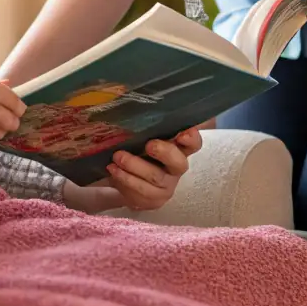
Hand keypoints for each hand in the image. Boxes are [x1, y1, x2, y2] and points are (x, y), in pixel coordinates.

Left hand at [64, 127, 204, 212]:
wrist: (128, 180)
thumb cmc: (139, 151)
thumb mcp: (144, 137)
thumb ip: (146, 126)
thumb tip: (130, 104)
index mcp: (179, 149)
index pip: (194, 144)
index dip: (191, 139)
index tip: (183, 133)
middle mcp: (176, 169)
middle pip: (178, 163)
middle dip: (164, 153)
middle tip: (149, 145)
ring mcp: (166, 187)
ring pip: (154, 179)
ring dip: (134, 167)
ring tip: (116, 157)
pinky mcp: (152, 201)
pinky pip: (139, 193)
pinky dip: (124, 180)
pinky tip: (112, 171)